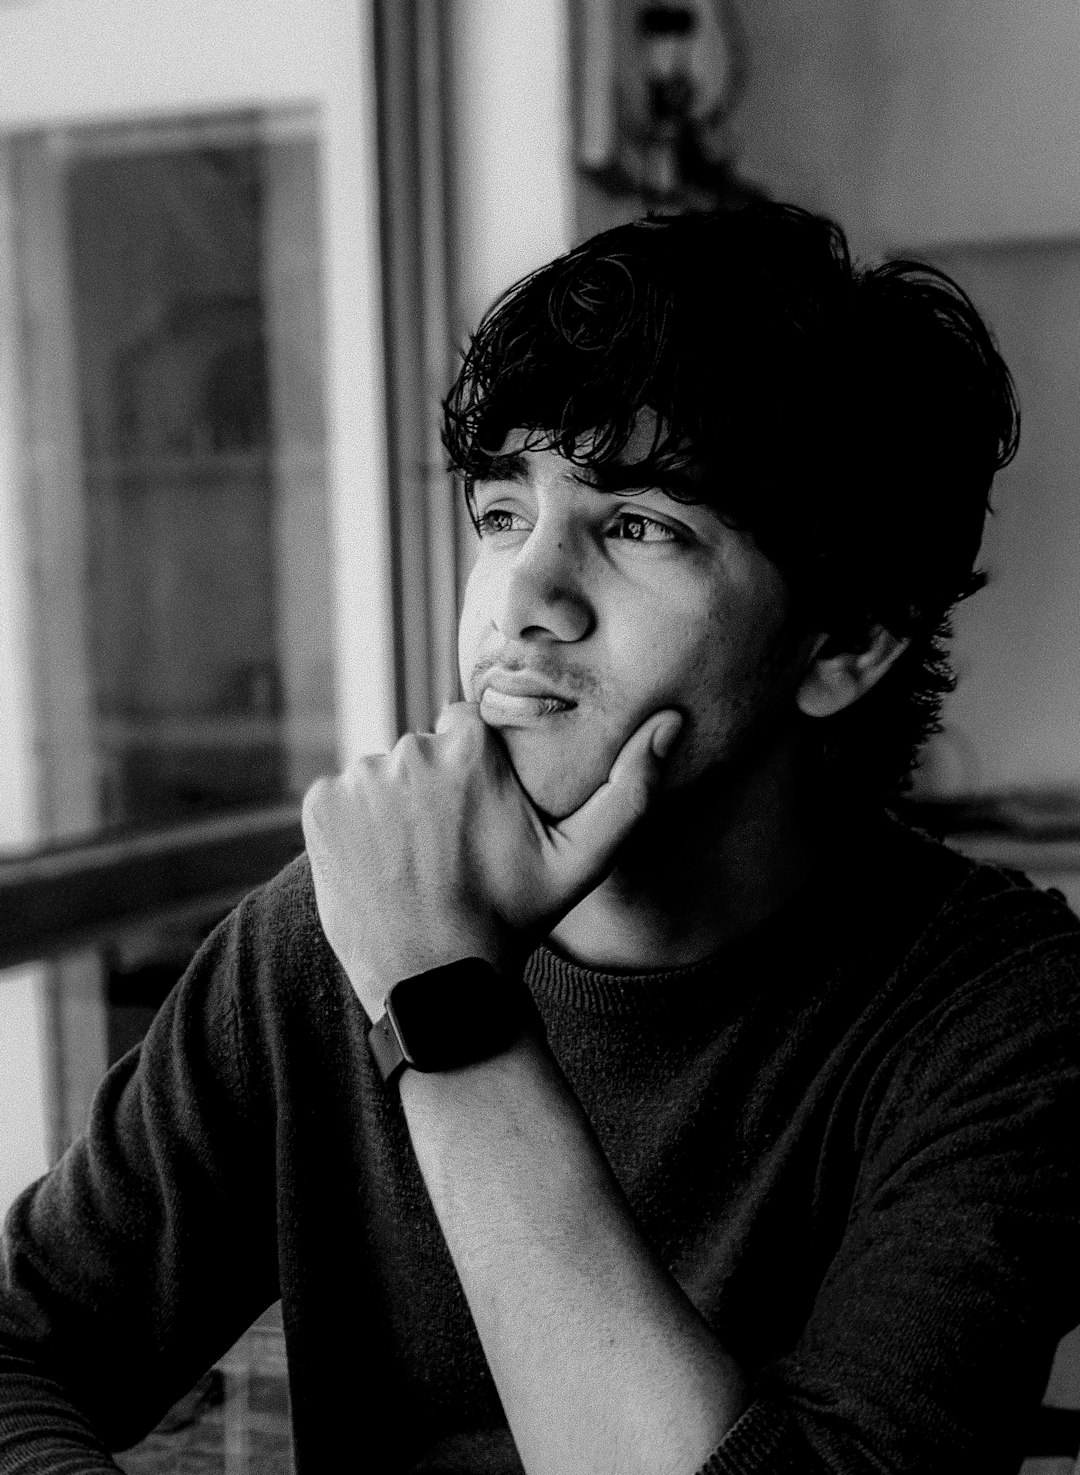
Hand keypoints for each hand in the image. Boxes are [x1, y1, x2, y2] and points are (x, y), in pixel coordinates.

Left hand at [301, 703, 681, 1019]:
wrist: (436, 981)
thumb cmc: (514, 918)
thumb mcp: (584, 858)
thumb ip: (633, 787)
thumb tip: (673, 723)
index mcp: (470, 746)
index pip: (466, 730)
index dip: (473, 775)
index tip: (479, 820)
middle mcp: (410, 749)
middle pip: (422, 752)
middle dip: (433, 790)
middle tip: (450, 850)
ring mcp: (360, 777)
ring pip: (382, 776)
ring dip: (393, 808)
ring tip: (414, 863)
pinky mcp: (321, 805)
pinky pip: (342, 798)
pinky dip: (354, 825)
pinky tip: (380, 866)